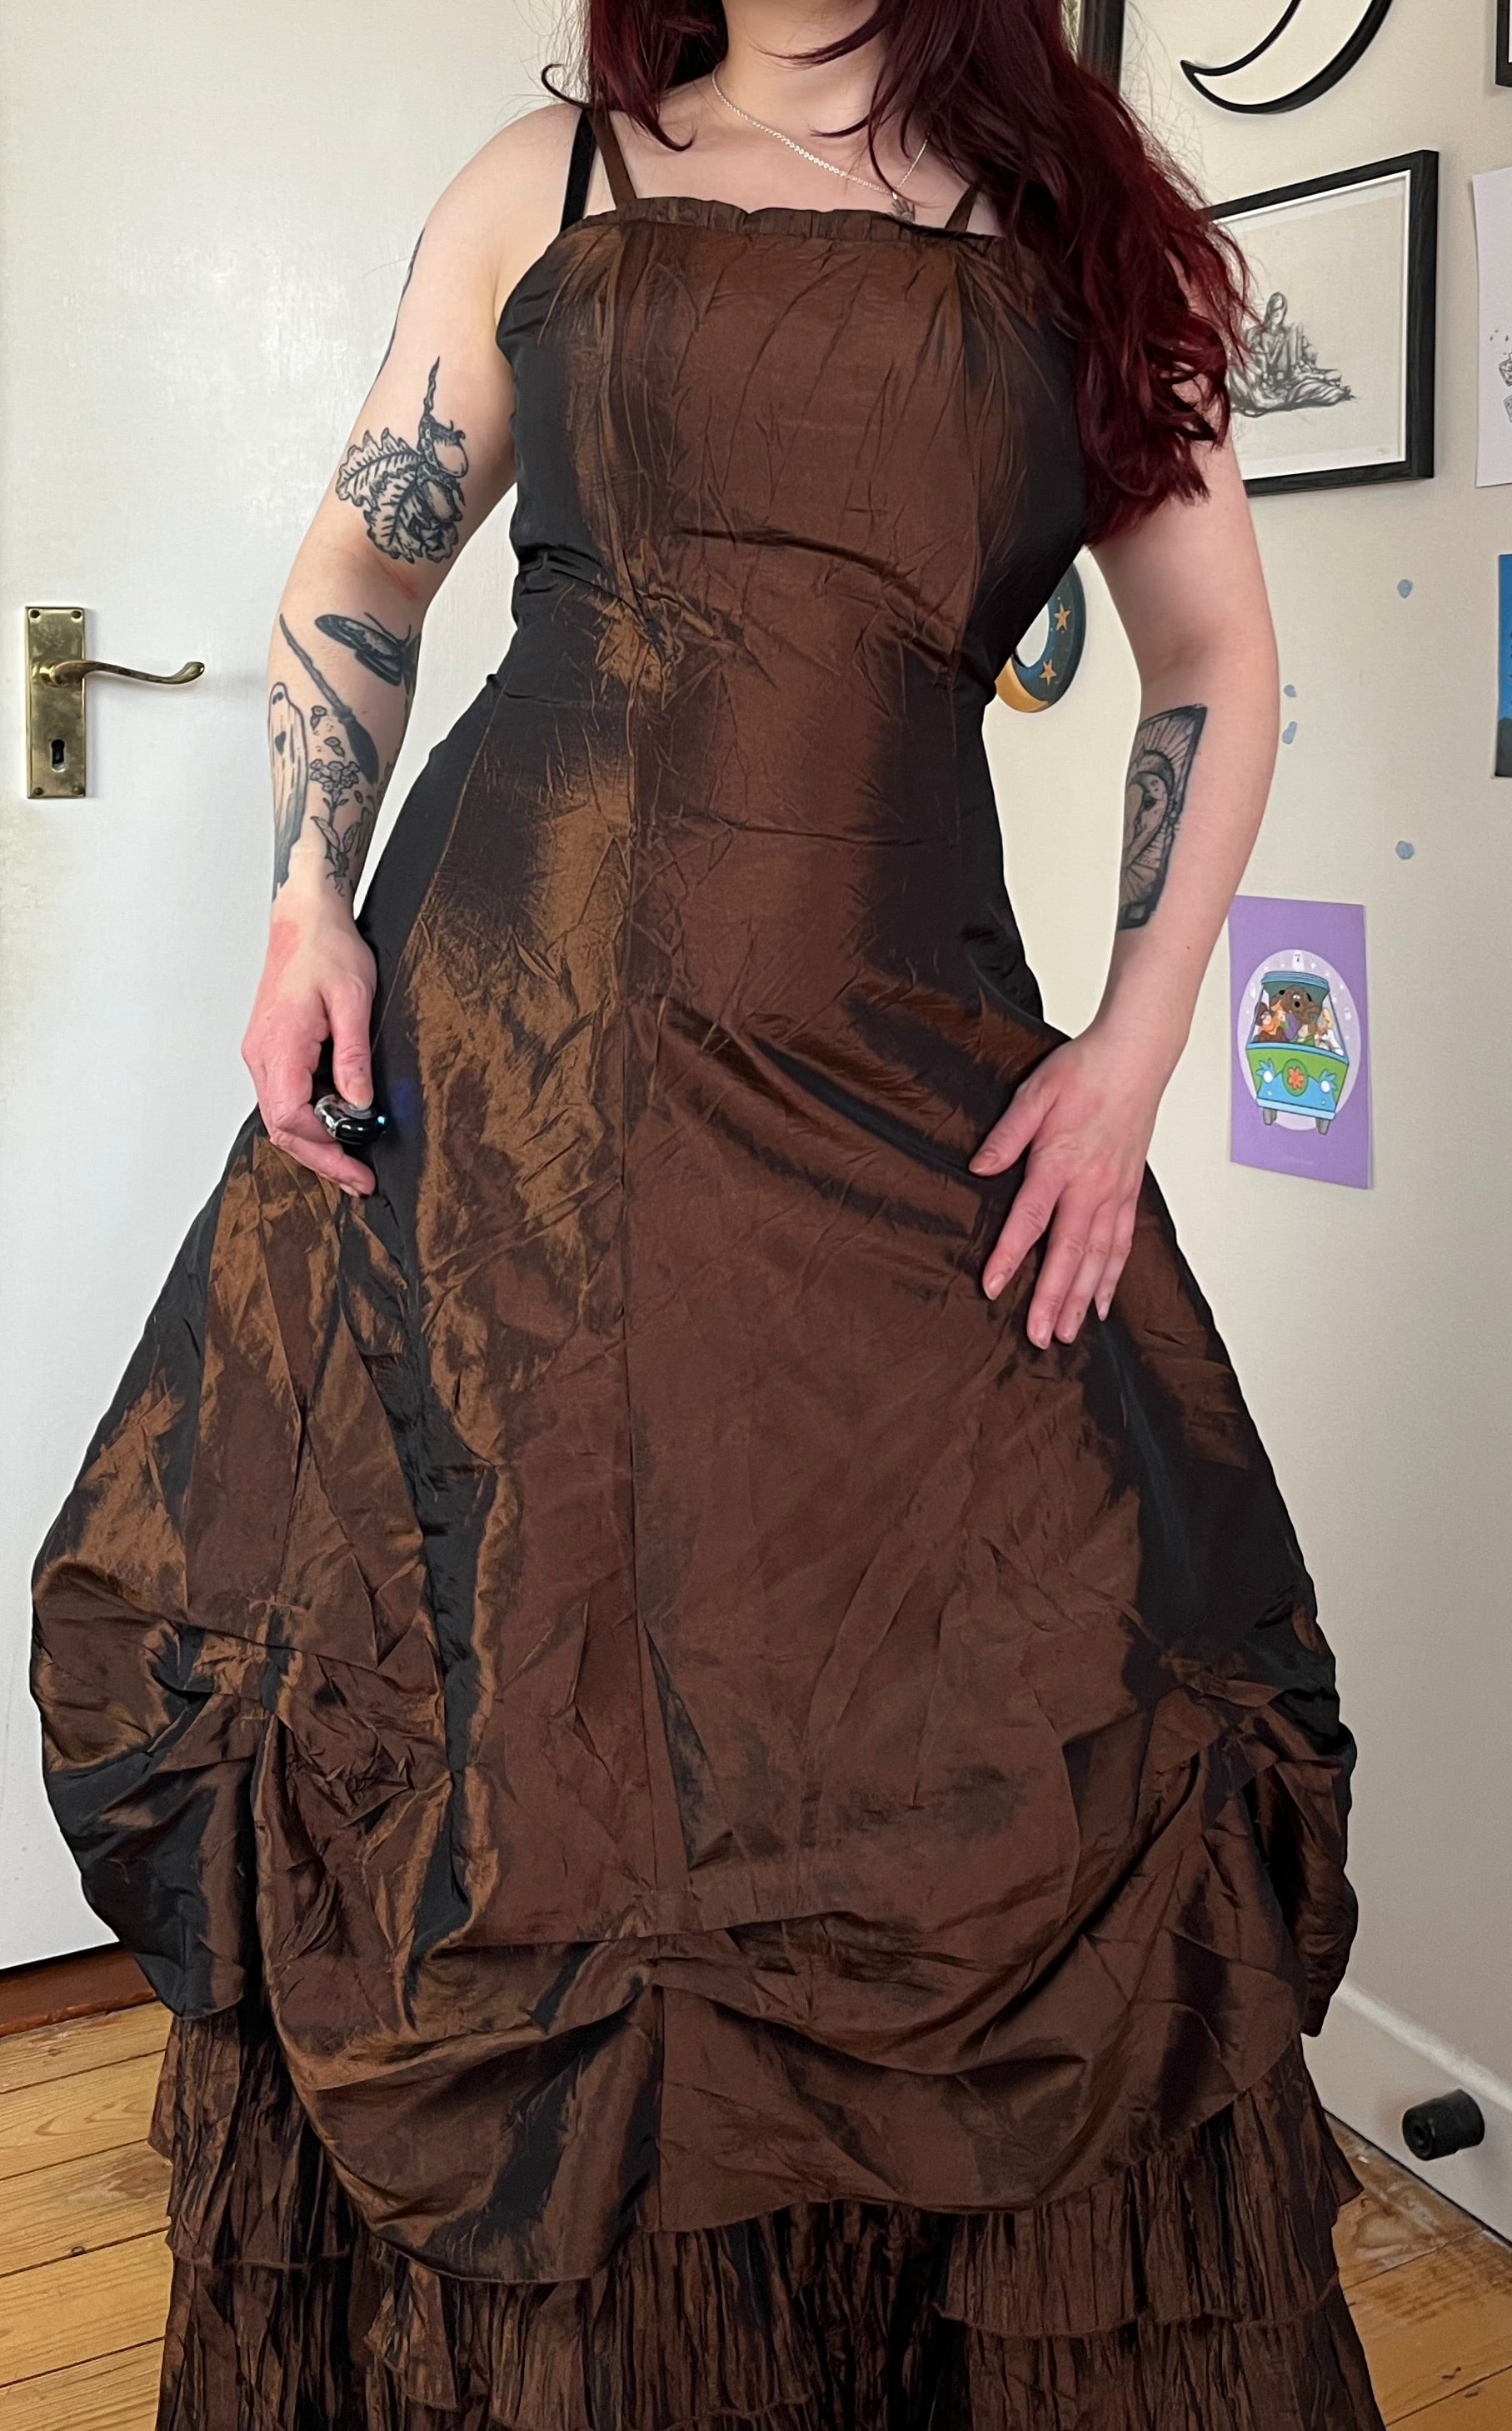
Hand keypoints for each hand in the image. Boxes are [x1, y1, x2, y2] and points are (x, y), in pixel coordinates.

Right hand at [241, 899, 378, 1193]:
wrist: (305, 919)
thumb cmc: (329, 950)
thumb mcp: (354, 1000)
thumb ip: (353, 1055)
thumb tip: (359, 1104)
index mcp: (279, 1044)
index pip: (291, 1118)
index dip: (325, 1151)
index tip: (358, 1170)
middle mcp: (262, 1054)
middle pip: (282, 1128)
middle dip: (322, 1160)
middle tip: (360, 1182)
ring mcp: (263, 1054)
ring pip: (281, 1117)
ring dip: (315, 1146)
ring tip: (352, 1167)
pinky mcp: (272, 1051)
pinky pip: (284, 1099)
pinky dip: (309, 1122)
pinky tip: (336, 1132)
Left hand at [969, 1023, 1170, 1345]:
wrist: (1136, 1057)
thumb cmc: (1084, 1070)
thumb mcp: (1034, 1093)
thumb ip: (1007, 1135)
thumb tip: (979, 1168)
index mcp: (1061, 1162)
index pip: (1031, 1219)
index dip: (1011, 1256)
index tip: (992, 1286)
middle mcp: (1092, 1185)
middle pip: (1070, 1252)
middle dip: (1052, 1298)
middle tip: (1039, 1337)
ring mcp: (1115, 1192)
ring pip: (1099, 1257)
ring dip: (1081, 1298)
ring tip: (1066, 1333)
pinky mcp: (1129, 1191)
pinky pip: (1122, 1243)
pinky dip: (1111, 1277)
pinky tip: (1099, 1303)